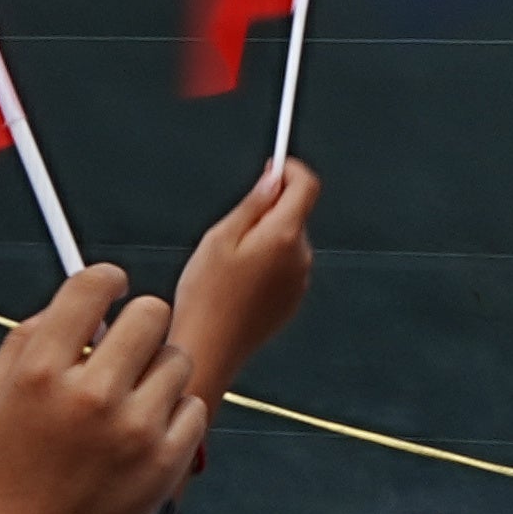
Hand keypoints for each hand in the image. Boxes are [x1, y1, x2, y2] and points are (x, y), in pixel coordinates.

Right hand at [0, 262, 207, 513]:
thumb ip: (22, 345)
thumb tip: (66, 305)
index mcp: (39, 374)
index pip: (91, 288)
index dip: (106, 280)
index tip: (112, 288)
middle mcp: (90, 394)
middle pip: (150, 313)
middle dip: (139, 322)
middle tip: (127, 345)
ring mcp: (133, 429)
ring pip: (178, 359)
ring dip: (159, 370)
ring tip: (132, 398)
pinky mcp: (164, 461)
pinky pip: (194, 406)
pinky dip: (176, 412)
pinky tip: (146, 430)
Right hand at [164, 158, 316, 405]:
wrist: (210, 348)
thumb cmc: (205, 294)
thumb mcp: (220, 238)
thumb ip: (253, 204)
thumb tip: (274, 177)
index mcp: (284, 237)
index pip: (307, 186)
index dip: (291, 170)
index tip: (273, 165)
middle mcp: (301, 258)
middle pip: (296, 214)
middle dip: (270, 209)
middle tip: (231, 229)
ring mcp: (300, 281)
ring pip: (288, 241)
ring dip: (266, 239)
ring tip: (228, 265)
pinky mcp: (293, 300)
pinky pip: (285, 267)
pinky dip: (267, 263)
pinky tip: (237, 284)